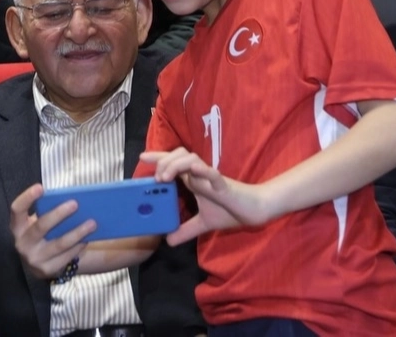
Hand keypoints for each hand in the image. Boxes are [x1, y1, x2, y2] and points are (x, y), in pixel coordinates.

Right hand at [9, 183, 93, 279]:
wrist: (37, 262)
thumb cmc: (41, 233)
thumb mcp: (35, 222)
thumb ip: (45, 211)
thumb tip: (67, 198)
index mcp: (17, 227)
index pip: (17, 209)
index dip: (27, 198)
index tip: (40, 187)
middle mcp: (22, 243)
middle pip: (41, 226)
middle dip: (59, 214)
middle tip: (75, 204)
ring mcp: (34, 259)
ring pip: (58, 243)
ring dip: (77, 232)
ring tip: (92, 223)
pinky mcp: (46, 270)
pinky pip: (66, 256)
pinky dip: (78, 246)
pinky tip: (87, 238)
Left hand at [144, 148, 277, 243]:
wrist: (253, 212)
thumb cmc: (230, 212)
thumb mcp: (203, 224)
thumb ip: (186, 230)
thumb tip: (168, 241)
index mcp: (194, 181)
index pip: (173, 163)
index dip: (158, 158)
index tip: (143, 157)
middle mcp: (199, 175)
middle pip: (179, 155)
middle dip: (164, 160)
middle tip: (156, 176)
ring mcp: (210, 178)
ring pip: (191, 159)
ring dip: (175, 165)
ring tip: (165, 177)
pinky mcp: (223, 184)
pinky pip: (211, 173)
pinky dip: (201, 170)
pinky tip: (192, 171)